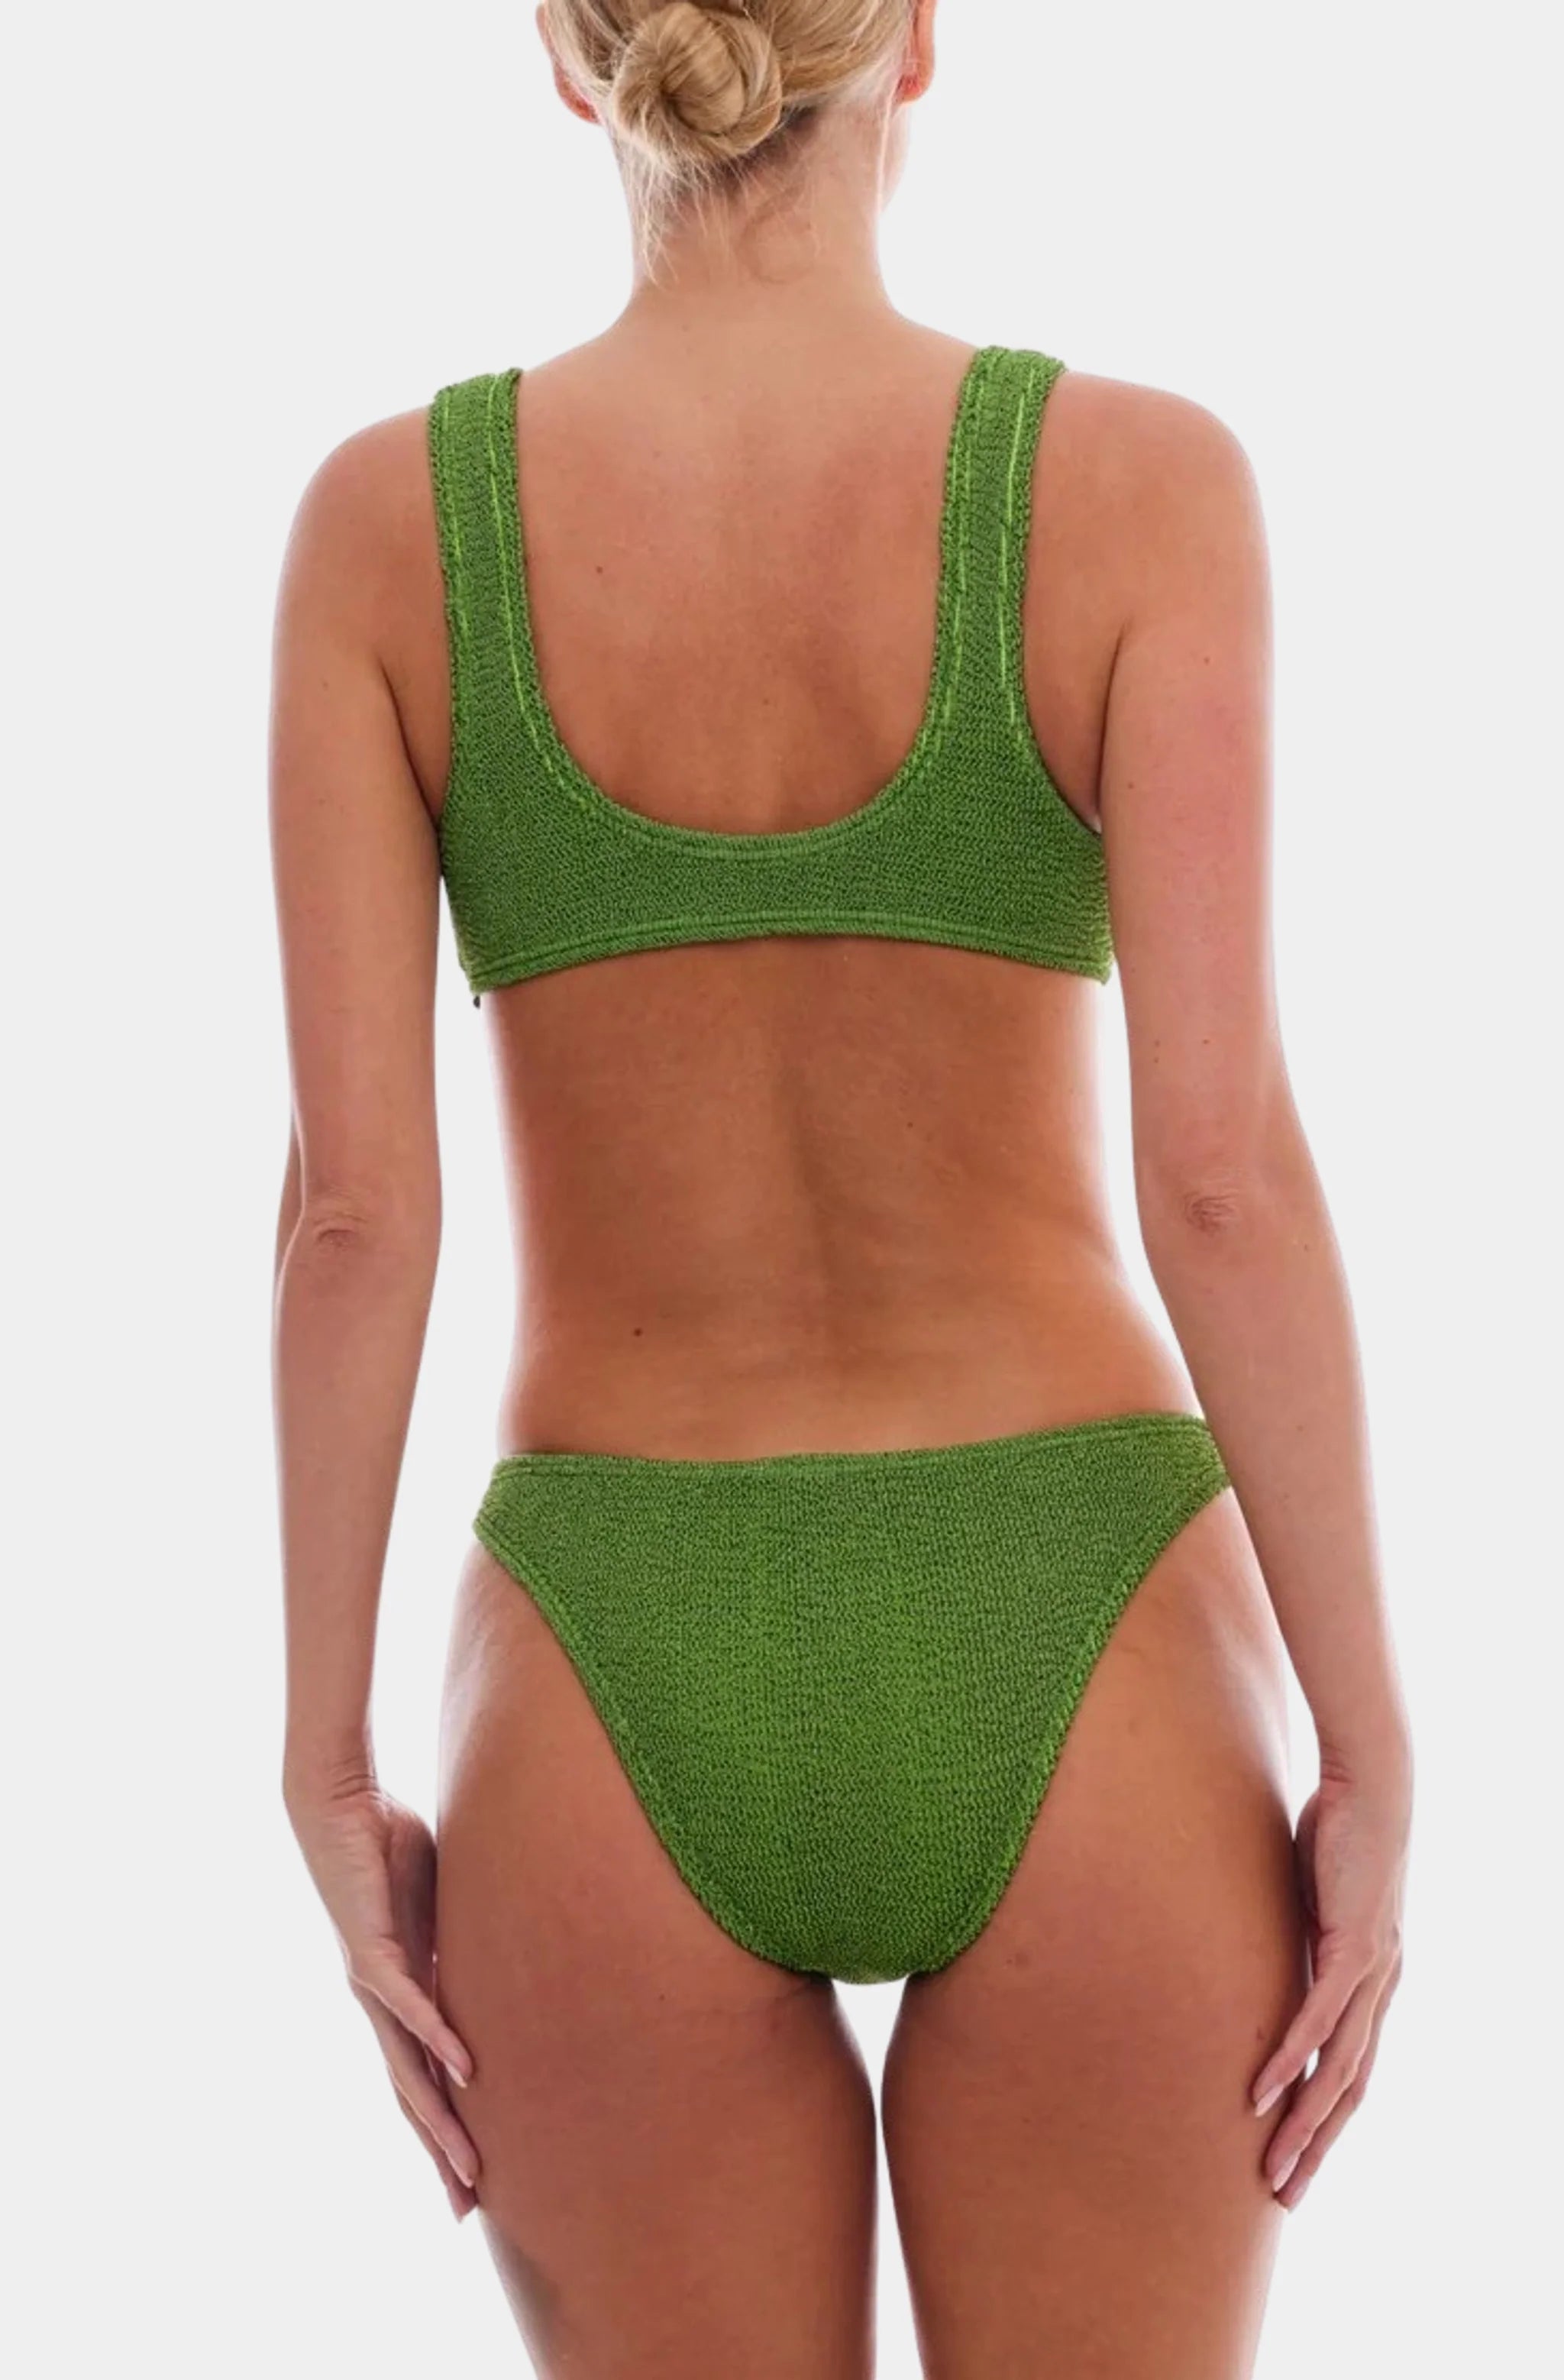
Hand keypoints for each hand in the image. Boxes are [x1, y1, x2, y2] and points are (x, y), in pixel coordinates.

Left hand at [288, 1775, 479, 2219]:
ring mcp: (371, 1982)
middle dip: (439, 2152)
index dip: (444, 2129)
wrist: (336, 1802)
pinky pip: (407, 2002)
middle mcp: (378, 2002)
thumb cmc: (387, 1843)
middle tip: (466, 2208)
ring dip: (437, 2118)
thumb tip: (510, 1947)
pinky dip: (435, 2037)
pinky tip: (462, 2069)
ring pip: (406, 2067)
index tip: (470, 2178)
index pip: (423, 2076)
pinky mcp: (369, 1950)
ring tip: (464, 2163)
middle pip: (411, 2093)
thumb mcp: (442, 1903)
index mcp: (397, 1995)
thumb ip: (462, 1936)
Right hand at [1252, 1758, 1408, 2209]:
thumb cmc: (1337, 1832)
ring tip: (1271, 2165)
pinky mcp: (1355, 1947)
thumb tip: (1256, 1949)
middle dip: (1317, 2147)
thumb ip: (1294, 1934)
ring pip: (1340, 2069)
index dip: (1323, 2120)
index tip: (1292, 2160)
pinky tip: (1263, 2092)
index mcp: (1372, 1983)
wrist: (1374, 1785)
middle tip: (1284, 2196)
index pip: (1351, 2071)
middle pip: (1351, 2090)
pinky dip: (1292, 2059)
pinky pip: (1321, 2017)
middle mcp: (1381, 1988)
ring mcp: (1373, 1973)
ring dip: (1303, 2123)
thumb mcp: (1309, 1900)